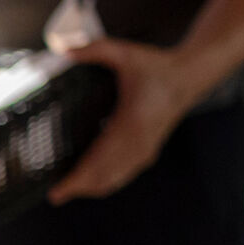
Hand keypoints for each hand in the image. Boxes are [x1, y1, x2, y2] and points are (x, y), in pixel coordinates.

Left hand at [48, 40, 195, 204]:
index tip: (58, 192)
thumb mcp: (125, 52)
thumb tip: (63, 49)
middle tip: (55, 195)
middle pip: (105, 177)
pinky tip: (92, 185)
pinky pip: (125, 174)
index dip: (78, 179)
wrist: (189, 76)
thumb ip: (94, 49)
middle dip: (79, 189)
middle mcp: (139, 142)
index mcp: (131, 123)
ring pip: (115, 179)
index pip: (99, 160)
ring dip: (92, 188)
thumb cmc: (155, 65)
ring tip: (67, 192)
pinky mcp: (149, 150)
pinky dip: (107, 182)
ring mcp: (145, 149)